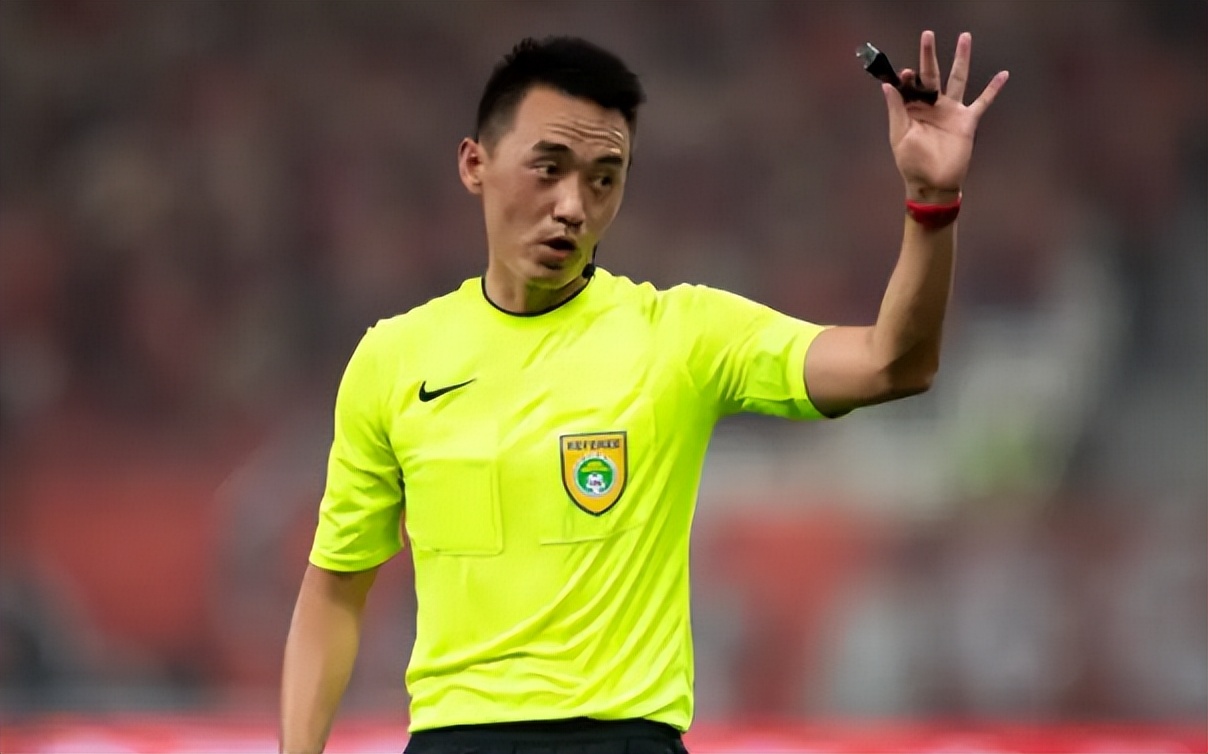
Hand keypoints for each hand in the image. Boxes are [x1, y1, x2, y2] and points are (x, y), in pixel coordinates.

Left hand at [884, 31, 1008, 201]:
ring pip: (958, 79)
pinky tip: (1003, 74)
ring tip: (964, 37)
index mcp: (912, 109)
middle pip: (932, 74)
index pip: (910, 85)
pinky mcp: (967, 121)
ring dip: (961, 59)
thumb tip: (887, 85)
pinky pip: (982, 102)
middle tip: (927, 34)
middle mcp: (932, 105)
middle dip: (929, 55)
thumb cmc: (911, 163)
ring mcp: (951, 111)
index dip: (907, 76)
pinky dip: (993, 89)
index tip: (906, 72)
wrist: (933, 183)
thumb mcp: (899, 136)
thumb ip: (896, 110)